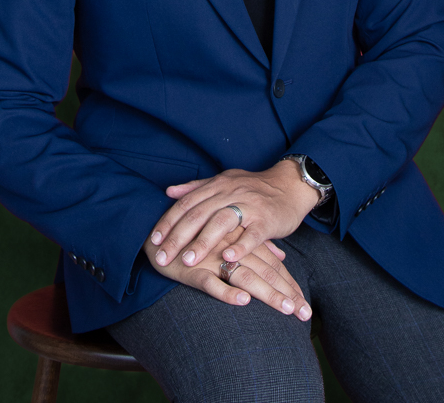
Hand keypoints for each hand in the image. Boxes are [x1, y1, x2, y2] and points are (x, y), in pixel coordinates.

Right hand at [143, 228, 311, 320]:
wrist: (156, 232)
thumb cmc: (194, 236)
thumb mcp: (227, 237)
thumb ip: (254, 244)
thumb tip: (280, 255)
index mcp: (239, 241)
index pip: (270, 265)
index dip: (288, 284)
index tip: (305, 307)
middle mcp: (229, 248)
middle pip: (264, 271)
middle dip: (286, 293)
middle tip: (304, 314)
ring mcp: (211, 258)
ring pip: (244, 276)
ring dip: (267, 294)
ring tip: (286, 309)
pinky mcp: (192, 269)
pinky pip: (210, 281)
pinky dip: (226, 291)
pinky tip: (242, 300)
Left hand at [149, 160, 318, 269]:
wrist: (290, 185)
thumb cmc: (254, 189)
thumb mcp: (224, 182)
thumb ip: (196, 187)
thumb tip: (169, 191)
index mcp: (218, 185)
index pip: (187, 203)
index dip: (168, 221)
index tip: (153, 240)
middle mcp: (230, 192)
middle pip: (199, 214)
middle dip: (178, 237)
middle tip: (162, 257)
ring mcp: (249, 205)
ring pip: (222, 222)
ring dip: (203, 242)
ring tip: (188, 261)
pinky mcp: (267, 220)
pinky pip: (252, 234)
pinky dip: (240, 247)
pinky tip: (228, 260)